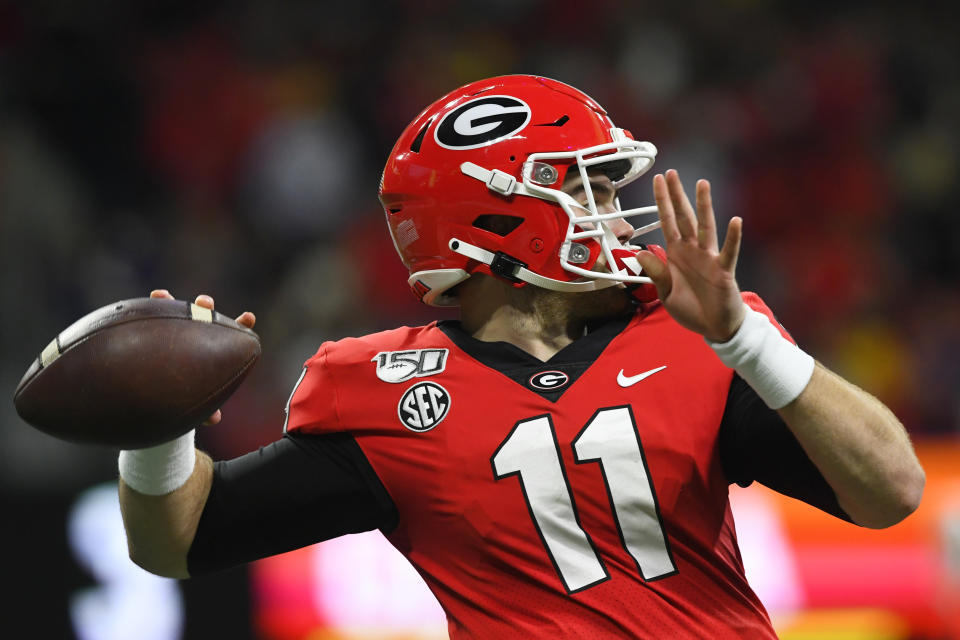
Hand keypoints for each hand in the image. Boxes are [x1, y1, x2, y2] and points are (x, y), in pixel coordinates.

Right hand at [149, 289, 256, 424]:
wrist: (160, 394)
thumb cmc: (186, 397)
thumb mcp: (195, 403)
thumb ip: (205, 411)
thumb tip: (215, 419)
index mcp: (212, 350)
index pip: (230, 334)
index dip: (240, 324)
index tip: (249, 316)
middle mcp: (196, 336)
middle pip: (204, 317)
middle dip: (204, 308)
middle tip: (203, 303)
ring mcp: (177, 330)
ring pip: (178, 313)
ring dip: (174, 303)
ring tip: (163, 296)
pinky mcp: (157, 330)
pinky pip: (155, 316)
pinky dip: (156, 305)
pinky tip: (153, 297)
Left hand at [635, 170, 744, 342]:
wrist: (714, 327)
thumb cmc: (692, 308)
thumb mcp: (665, 293)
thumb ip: (655, 273)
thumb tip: (639, 252)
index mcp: (676, 254)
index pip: (666, 221)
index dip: (661, 201)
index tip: (658, 180)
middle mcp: (692, 250)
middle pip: (684, 217)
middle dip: (677, 195)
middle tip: (672, 172)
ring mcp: (709, 258)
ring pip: (705, 227)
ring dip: (704, 206)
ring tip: (702, 184)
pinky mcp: (723, 271)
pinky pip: (728, 252)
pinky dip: (733, 237)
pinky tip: (735, 221)